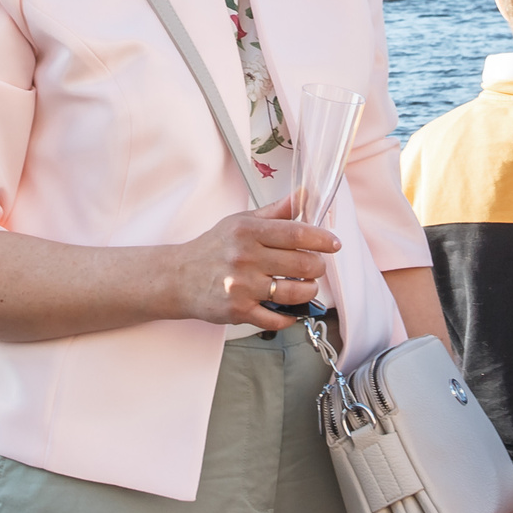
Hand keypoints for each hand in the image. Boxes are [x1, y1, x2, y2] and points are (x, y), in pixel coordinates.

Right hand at [162, 194, 338, 328]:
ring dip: (308, 291)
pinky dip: (290, 316)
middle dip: (317, 267)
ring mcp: (241, 286)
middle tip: (315, 266)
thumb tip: (306, 194)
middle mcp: (245, 257)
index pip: (296, 233)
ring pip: (295, 293)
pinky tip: (289, 308)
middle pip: (302, 264)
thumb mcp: (241, 222)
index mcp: (248, 231)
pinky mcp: (238, 311)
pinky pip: (277, 318)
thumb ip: (277, 211)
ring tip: (305, 286)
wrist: (178, 277)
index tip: (333, 243)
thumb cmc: (213, 248)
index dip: (322, 239)